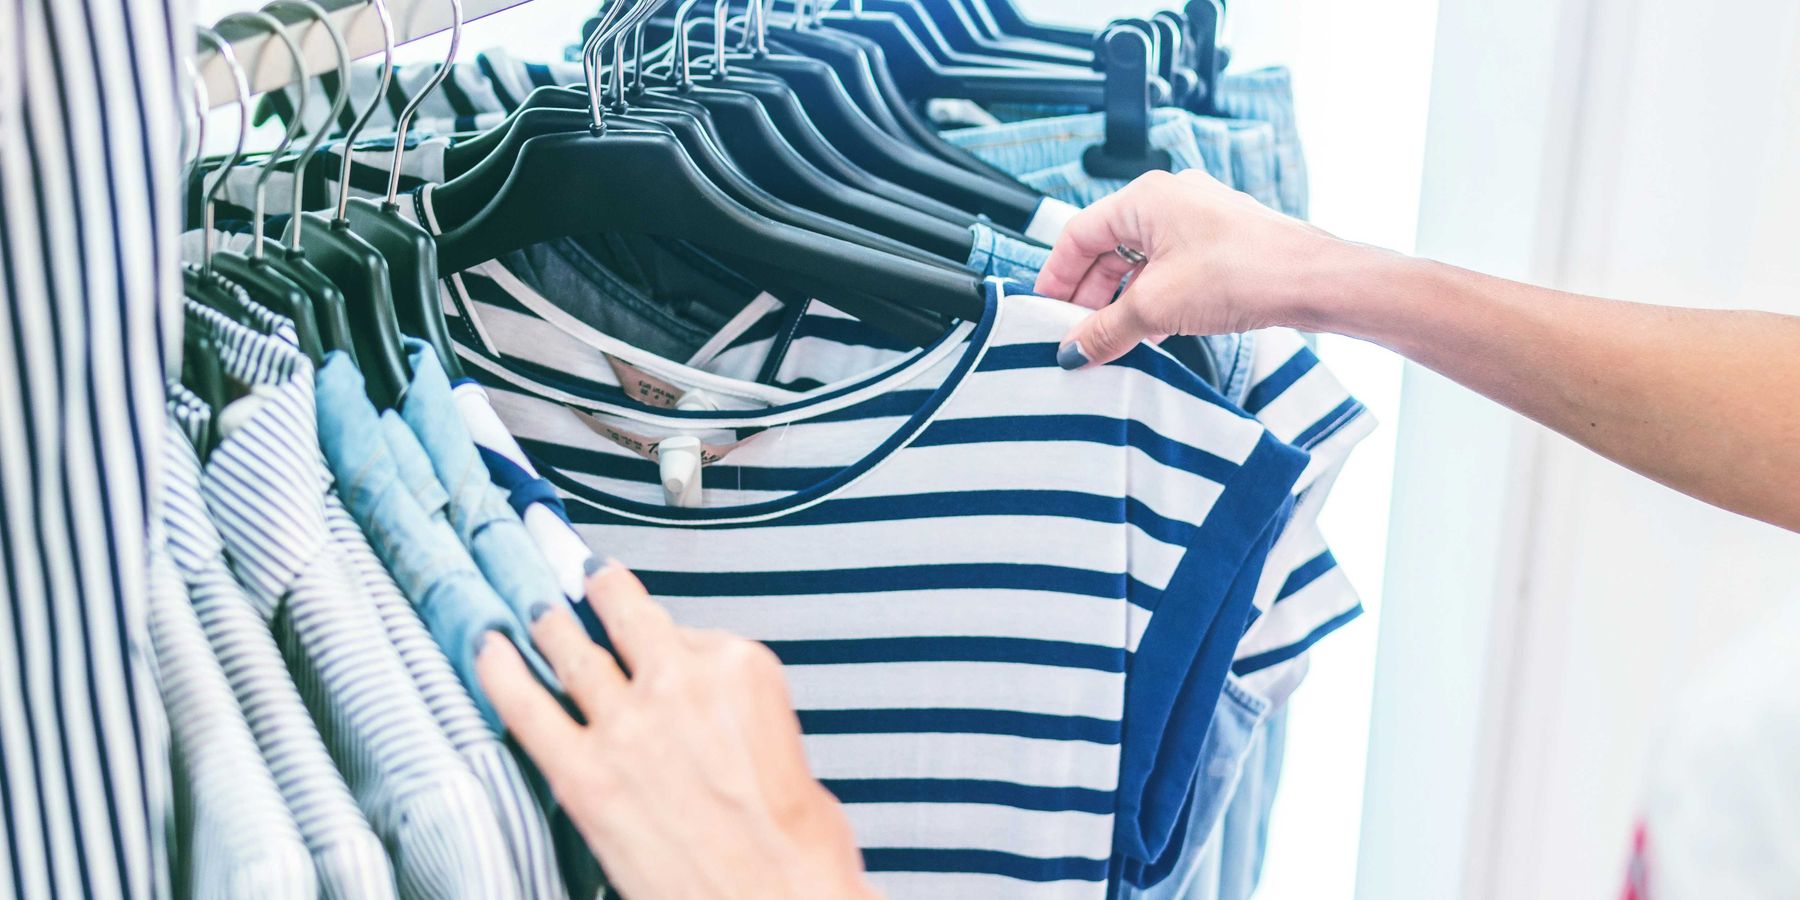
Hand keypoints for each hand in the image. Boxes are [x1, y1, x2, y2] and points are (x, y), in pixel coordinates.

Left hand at [477, 562, 877, 899]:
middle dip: (599, 590)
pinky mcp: (585, 775)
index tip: (657, 635)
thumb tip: (705, 717)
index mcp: (741, 669)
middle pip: (625, 616)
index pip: (690, 632)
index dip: (670, 640)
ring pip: (571, 651)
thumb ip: (734, 715)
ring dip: (547, 621)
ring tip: (533, 606)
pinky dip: (499, 674)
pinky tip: (487, 650)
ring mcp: (626, 726)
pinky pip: (527, 708)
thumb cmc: (796, 849)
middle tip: (580, 575)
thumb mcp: (786, 750)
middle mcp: (679, 683)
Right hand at [1034, 168, 1372, 367]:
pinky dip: (1153, 298)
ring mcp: (1199, 220)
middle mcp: (1171, 200)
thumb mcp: (1156, 307)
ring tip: (1111, 338)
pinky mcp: (1222, 244)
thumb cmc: (1246, 270)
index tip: (1046, 310)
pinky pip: (1170, 269)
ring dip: (1121, 300)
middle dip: (1089, 293)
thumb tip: (1073, 349)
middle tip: (1077, 332)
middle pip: (1108, 248)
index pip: (1078, 234)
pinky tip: (1150, 330)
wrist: (1313, 281)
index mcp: (1145, 198)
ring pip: (1140, 261)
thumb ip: (1105, 330)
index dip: (1057, 275)